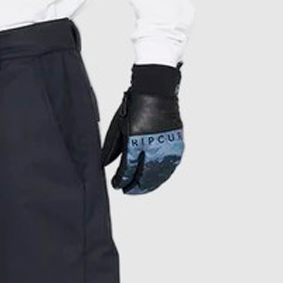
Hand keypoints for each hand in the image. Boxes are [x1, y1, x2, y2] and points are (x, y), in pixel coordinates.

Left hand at [101, 64, 184, 193]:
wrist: (157, 91)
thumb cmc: (136, 106)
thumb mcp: (118, 126)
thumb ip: (113, 148)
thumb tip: (106, 164)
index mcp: (136, 141)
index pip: (127, 170)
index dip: (121, 180)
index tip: (116, 184)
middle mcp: (153, 147)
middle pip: (143, 176)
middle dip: (134, 186)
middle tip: (127, 191)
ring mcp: (167, 147)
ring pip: (158, 175)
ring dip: (149, 184)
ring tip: (140, 189)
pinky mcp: (176, 145)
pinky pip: (170, 167)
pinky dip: (162, 175)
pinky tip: (156, 179)